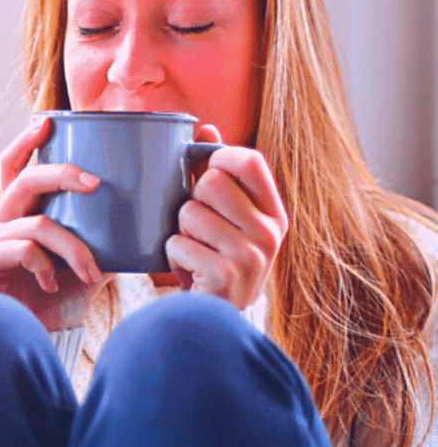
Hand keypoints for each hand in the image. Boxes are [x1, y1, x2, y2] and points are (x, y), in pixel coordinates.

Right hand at [0, 116, 109, 330]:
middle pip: (26, 180)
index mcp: (20, 213)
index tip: (47, 121)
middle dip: (62, 174)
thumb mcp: (87, 263)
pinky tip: (54, 284)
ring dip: (73, 246)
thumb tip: (154, 222)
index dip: (26, 141)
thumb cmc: (53, 300)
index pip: (15, 167)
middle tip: (96, 183)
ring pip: (37, 223)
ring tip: (92, 271)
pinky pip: (23, 250)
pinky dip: (46, 265)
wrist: (26, 339)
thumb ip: (108, 240)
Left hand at [165, 124, 287, 307]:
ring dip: (179, 232)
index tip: (204, 171)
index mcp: (273, 213)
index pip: (250, 160)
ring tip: (194, 251)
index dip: (218, 157)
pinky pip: (178, 244)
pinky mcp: (227, 276)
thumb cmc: (216, 259)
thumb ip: (216, 174)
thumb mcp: (225, 218)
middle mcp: (270, 232)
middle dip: (190, 201)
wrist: (216, 319)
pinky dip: (172, 256)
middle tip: (197, 227)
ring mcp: (252, 255)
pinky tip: (189, 270)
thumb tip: (204, 127)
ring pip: (189, 213)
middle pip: (211, 183)